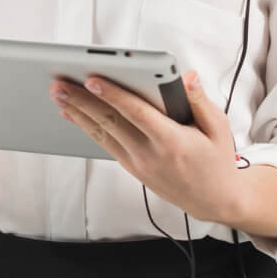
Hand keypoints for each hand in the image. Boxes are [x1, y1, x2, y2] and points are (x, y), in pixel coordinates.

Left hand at [53, 70, 243, 224]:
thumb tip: (186, 76)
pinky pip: (104, 144)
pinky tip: (72, 114)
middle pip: (110, 121)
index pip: (136, 112)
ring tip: (57, 94)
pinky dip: (86, 128)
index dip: (113, 95)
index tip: (92, 79)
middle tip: (59, 83)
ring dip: (77, 112)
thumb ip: (200, 100)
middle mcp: (150, 153)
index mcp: (172, 141)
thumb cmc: (216, 160)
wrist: (214, 201)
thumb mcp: (218, 128)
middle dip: (82, 100)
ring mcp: (138, 163)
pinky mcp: (132, 168)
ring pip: (101, 133)